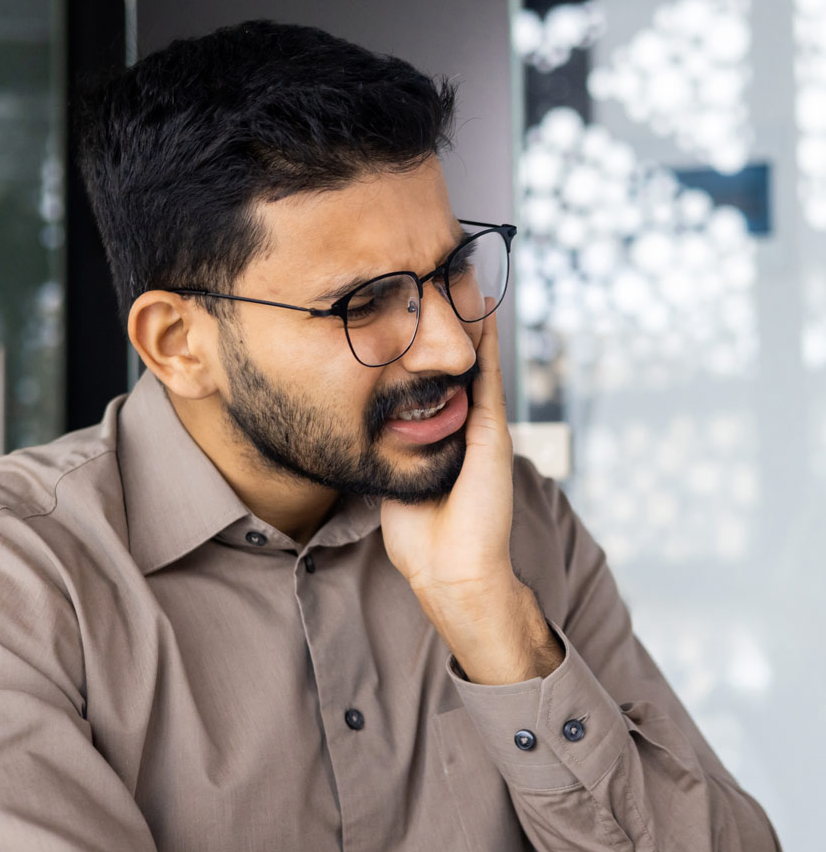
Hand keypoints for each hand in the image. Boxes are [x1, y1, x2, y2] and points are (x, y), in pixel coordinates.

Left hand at [380, 300, 561, 683]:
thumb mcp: (395, 482)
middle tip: (441, 282)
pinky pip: (489, 380)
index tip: (410, 316)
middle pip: (457, 365)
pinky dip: (487, 345)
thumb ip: (386, 456)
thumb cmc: (420, 538)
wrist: (448, 570)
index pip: (435, 383)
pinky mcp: (492, 435)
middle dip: (449, 327)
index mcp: (444, 438)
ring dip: (471, 325)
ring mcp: (482, 429)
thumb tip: (360, 434)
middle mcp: (466, 427)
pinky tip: (481, 313)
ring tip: (464, 282)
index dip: (425, 350)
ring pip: (477, 364)